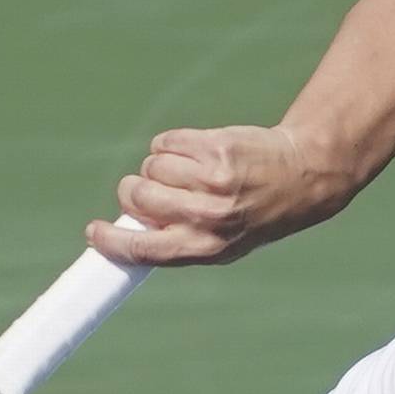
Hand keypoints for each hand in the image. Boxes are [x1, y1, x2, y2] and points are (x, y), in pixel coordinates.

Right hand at [87, 124, 352, 265]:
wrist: (301, 175)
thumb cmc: (252, 213)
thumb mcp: (222, 243)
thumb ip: (176, 240)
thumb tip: (124, 230)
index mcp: (205, 249)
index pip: (144, 250)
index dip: (110, 242)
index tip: (93, 233)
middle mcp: (209, 218)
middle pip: (136, 197)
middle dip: (135, 191)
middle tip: (154, 190)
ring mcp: (212, 182)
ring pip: (151, 167)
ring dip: (161, 166)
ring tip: (190, 172)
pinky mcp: (215, 149)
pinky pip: (165, 143)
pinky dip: (172, 145)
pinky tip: (197, 153)